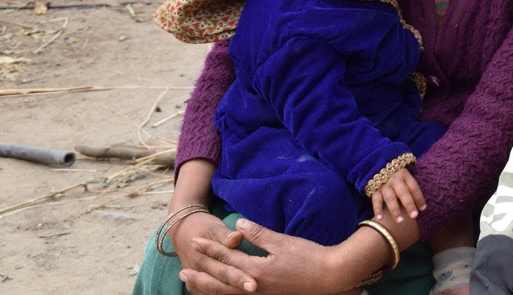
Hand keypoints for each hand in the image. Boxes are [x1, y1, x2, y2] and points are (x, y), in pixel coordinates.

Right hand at [171, 211, 250, 294]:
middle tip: (254, 289)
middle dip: (237, 286)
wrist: (183, 232)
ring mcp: (194, 280)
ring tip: (248, 294)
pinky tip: (237, 294)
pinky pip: (206, 293)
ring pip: (213, 290)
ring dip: (229, 293)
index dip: (239, 277)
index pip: (224, 270)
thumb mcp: (214, 228)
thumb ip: (225, 235)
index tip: (254, 283)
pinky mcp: (194, 285)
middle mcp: (198, 271)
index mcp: (203, 257)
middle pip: (221, 281)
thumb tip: (237, 237)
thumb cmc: (204, 228)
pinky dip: (220, 294)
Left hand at [182, 220, 360, 294]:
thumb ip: (258, 235)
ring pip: (227, 293)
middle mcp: (254, 286)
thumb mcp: (283, 242)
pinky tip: (221, 291)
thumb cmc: (309, 258)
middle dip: (201, 274)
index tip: (195, 242)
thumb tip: (237, 225)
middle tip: (182, 270)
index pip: (227, 258)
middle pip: (221, 280)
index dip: (210, 249)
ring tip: (194, 284)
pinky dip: (225, 294)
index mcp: (256, 270)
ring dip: (208, 288)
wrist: (329, 276)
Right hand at [371, 167, 425, 223]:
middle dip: (409, 205)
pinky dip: (377, 209)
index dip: (419, 198)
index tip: (423, 209)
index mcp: (405, 175)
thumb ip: (410, 188)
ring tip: (400, 220)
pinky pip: (376, 200)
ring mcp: (384, 184)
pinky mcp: (374, 189)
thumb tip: (421, 206)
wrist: (377, 165)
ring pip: (390, 198)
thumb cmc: (396, 176)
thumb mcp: (404, 177)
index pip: (414, 187)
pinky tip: (380, 218)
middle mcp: (395, 179)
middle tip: (414, 216)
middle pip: (403, 193)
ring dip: (395, 210)